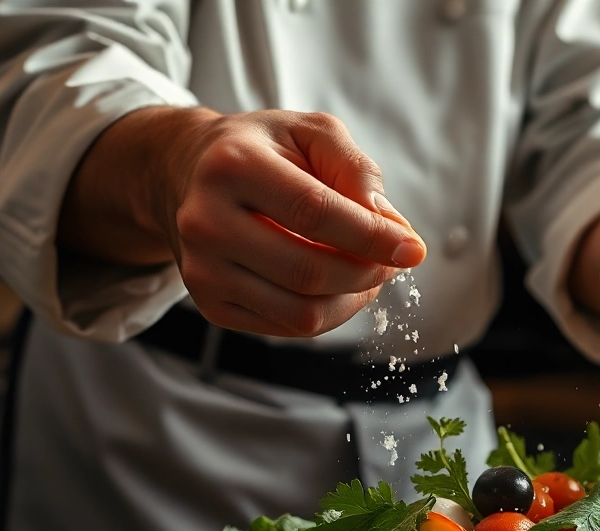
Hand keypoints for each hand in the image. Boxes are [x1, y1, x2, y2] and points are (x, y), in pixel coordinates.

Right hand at [61, 107, 425, 336]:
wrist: (186, 174)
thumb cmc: (260, 151)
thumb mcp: (310, 133)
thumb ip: (355, 168)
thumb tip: (389, 224)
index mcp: (231, 166)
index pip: (315, 213)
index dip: (372, 237)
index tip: (413, 249)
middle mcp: (206, 221)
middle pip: (309, 270)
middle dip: (367, 272)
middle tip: (392, 261)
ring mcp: (203, 270)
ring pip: (302, 312)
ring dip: (353, 299)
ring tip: (369, 273)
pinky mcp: (211, 305)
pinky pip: (288, 327)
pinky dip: (329, 313)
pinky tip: (339, 286)